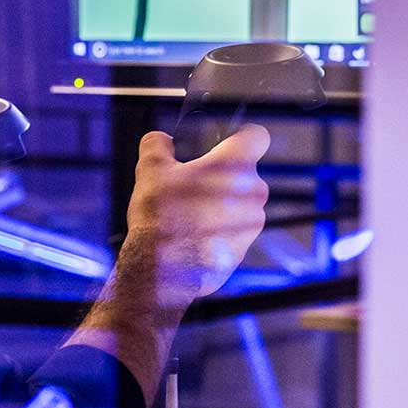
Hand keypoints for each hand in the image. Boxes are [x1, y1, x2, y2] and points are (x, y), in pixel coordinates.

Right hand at [121, 125, 270, 302]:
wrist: (163, 271)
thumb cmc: (160, 217)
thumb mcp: (150, 170)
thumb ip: (158, 144)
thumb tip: (160, 139)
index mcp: (235, 165)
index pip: (257, 136)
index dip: (242, 135)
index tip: (227, 142)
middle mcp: (252, 192)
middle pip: (245, 173)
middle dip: (222, 175)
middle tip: (192, 184)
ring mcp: (252, 223)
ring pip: (240, 203)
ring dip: (221, 204)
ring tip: (189, 213)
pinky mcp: (244, 248)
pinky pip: (235, 229)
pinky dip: (219, 229)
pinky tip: (193, 235)